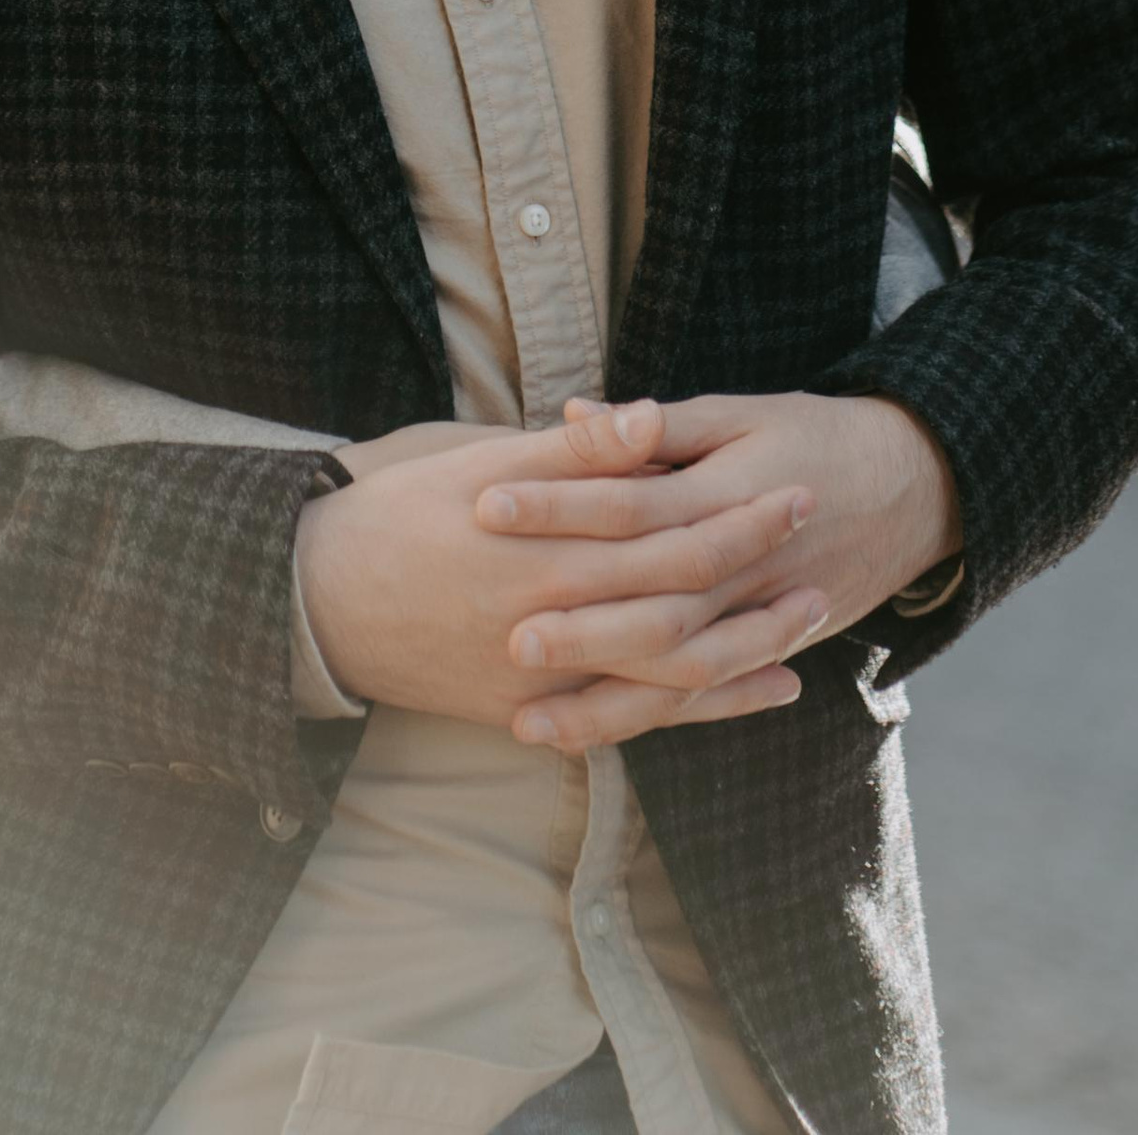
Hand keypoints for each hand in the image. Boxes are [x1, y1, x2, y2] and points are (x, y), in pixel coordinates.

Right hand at [297, 412, 822, 736]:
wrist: (321, 604)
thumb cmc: (401, 514)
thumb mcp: (482, 459)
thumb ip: (576, 450)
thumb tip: (653, 419)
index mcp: (548, 547)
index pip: (667, 533)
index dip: (737, 512)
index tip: (793, 484)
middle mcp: (556, 620)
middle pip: (683, 603)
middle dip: (756, 571)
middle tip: (816, 538)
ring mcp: (549, 678)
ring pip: (671, 674)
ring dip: (747, 647)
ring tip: (809, 619)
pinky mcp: (536, 713)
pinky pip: (635, 719)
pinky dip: (704, 708)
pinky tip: (758, 688)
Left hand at [474, 392, 960, 752]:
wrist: (916, 485)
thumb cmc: (814, 434)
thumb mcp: (739, 413)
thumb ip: (655, 427)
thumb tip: (571, 416)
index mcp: (728, 493)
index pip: (629, 503)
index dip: (559, 503)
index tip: (486, 504)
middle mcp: (745, 568)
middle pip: (655, 607)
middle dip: (581, 628)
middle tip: (505, 638)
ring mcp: (760, 618)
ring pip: (678, 674)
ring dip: (605, 703)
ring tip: (527, 722)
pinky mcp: (769, 649)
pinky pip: (705, 699)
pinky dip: (650, 721)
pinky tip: (587, 737)